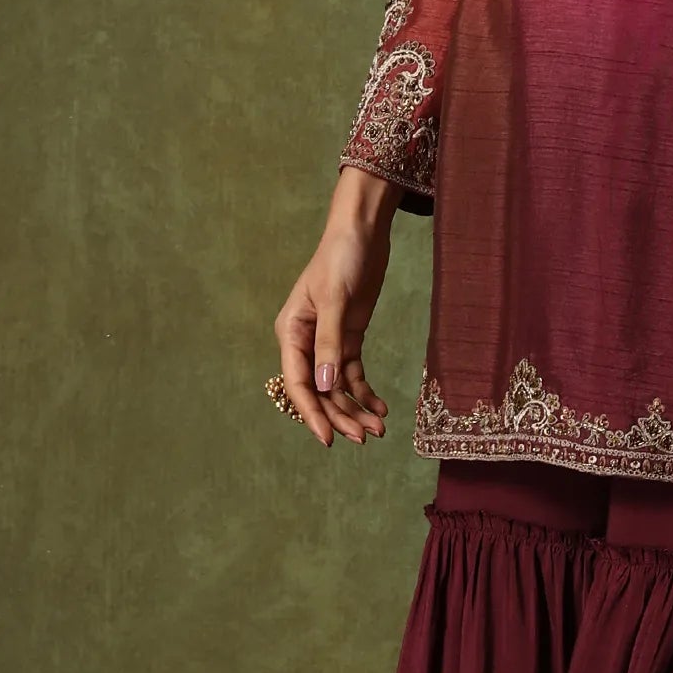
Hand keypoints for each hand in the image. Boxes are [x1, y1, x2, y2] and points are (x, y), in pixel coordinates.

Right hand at [272, 166, 398, 446]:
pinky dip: (366, 391)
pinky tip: (381, 407)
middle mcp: (305, 341)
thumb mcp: (335, 301)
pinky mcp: (348, 337)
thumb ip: (330, 344)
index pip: (298, 383)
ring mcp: (327, 341)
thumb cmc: (340, 258)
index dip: (312, 413)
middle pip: (320, 391)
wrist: (362, 232)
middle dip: (340, 416)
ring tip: (379, 428)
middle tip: (365, 438)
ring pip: (337, 387)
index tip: (328, 439)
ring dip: (355, 408)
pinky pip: (353, 373)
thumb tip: (325, 388)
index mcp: (291, 332)